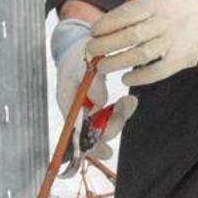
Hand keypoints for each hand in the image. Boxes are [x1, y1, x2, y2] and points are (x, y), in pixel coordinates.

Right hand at [49, 15, 137, 165]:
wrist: (83, 46)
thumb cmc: (78, 55)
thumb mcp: (82, 64)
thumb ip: (90, 83)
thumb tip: (100, 103)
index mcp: (67, 104)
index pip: (76, 134)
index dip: (91, 146)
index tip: (107, 151)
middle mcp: (78, 112)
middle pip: (95, 133)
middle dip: (113, 124)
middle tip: (127, 104)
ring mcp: (89, 110)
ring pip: (107, 126)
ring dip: (121, 116)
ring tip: (130, 100)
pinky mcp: (100, 106)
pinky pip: (114, 116)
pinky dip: (124, 110)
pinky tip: (130, 100)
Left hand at [89, 0, 197, 87]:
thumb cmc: (182, 6)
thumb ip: (140, 9)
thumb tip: (111, 23)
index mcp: (157, 4)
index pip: (126, 14)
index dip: (107, 24)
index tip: (93, 31)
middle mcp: (163, 23)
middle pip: (129, 35)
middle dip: (105, 44)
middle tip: (91, 50)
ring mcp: (172, 42)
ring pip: (139, 54)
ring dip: (117, 61)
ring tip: (102, 66)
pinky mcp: (180, 59)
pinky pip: (157, 71)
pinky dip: (140, 77)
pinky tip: (126, 79)